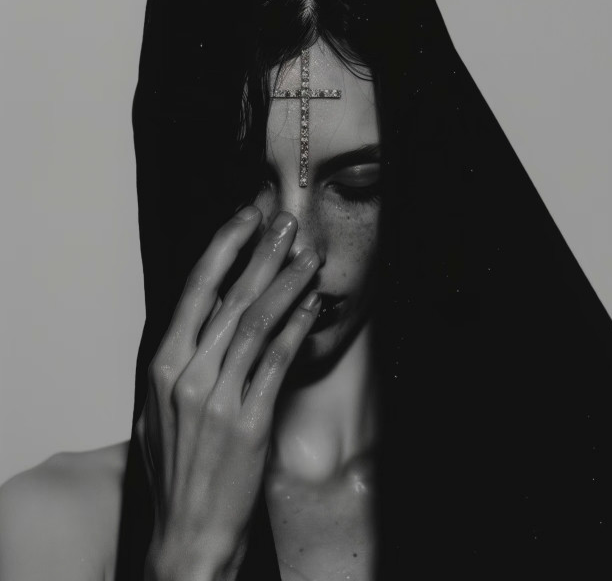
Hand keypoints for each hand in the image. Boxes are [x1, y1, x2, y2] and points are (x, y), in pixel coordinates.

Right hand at [136, 207, 321, 580]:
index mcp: (163, 365)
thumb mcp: (159, 406)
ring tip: (307, 256)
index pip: (196, 290)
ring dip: (287, 283)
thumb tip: (211, 315)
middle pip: (231, 297)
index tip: (246, 218)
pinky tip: (312, 305)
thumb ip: (181, 359)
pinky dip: (297, 328)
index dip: (224, 247)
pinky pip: (278, 362)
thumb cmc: (175, 467)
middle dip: (262, 252)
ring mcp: (219, 398)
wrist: (187, 531)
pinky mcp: (250, 421)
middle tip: (286, 222)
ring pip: (258, 322)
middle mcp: (187, 374)